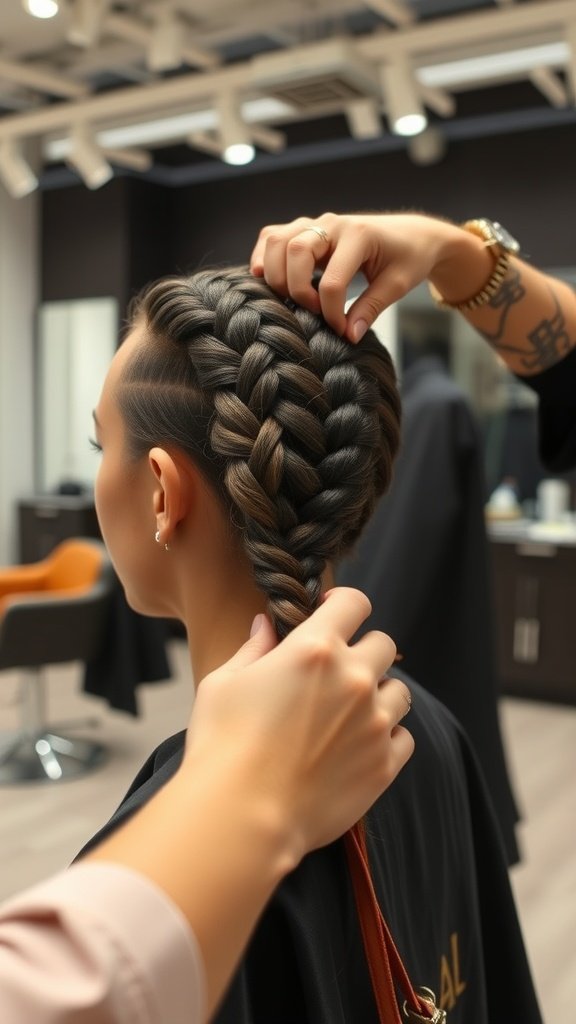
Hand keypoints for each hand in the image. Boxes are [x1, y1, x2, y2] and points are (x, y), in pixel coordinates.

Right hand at [186, 587, 413, 860]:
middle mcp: (354, 678)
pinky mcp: (384, 764)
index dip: (343, 604)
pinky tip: (358, 746)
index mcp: (315, 648)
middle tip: (337, 672)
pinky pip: (404, 737)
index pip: (354, 602)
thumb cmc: (222, 746)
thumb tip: (266, 626)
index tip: (332, 615)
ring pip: (400, 691)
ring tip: (350, 713)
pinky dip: (387, 737)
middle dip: (362, 651)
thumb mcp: (223, 683)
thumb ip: (253, 648)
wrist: (241, 817)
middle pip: (384, 644)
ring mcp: (375, 722)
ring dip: (380, 694)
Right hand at [250, 211, 461, 342]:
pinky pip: (272, 238)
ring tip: (293, 299)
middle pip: (294, 251)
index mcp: (359, 235)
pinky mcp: (304, 229)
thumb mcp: (397, 285)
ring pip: (276, 241)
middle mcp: (332, 223)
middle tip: (314, 312)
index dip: (331, 312)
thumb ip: (371, 309)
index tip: (341, 330)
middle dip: (297, 290)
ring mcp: (315, 223)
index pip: (332, 280)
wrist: (412, 234)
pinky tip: (271, 281)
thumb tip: (349, 336)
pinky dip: (265, 259)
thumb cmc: (408, 258)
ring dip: (276, 274)